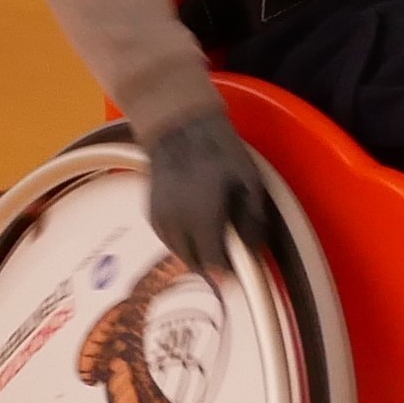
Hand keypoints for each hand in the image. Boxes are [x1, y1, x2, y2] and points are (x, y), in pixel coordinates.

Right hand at [143, 108, 256, 278]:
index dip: (228, 272)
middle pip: (194, 263)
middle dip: (213, 266)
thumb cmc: (221, 153)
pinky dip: (182, 243)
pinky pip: (168, 241)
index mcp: (202, 217)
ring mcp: (160, 219)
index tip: (240, 272)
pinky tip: (195, 232)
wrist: (181, 130)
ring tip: (213, 243)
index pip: (213, 263)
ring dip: (197, 255)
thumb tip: (253, 249)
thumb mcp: (250, 183)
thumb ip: (253, 219)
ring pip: (179, 254)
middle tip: (229, 259)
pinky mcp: (150, 214)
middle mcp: (177, 224)